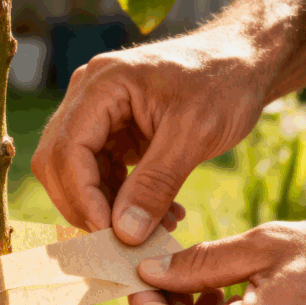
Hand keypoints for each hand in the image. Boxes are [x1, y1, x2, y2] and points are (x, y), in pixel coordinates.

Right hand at [31, 34, 267, 244]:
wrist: (246, 62)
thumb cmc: (225, 83)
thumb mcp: (195, 134)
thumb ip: (156, 183)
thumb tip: (124, 234)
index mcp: (102, 84)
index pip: (67, 150)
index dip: (83, 198)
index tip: (112, 235)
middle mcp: (88, 96)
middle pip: (59, 163)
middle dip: (86, 207)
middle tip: (124, 242)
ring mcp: (98, 114)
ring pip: (77, 175)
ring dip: (107, 209)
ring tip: (154, 231)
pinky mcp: (112, 132)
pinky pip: (101, 175)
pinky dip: (122, 201)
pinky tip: (160, 216)